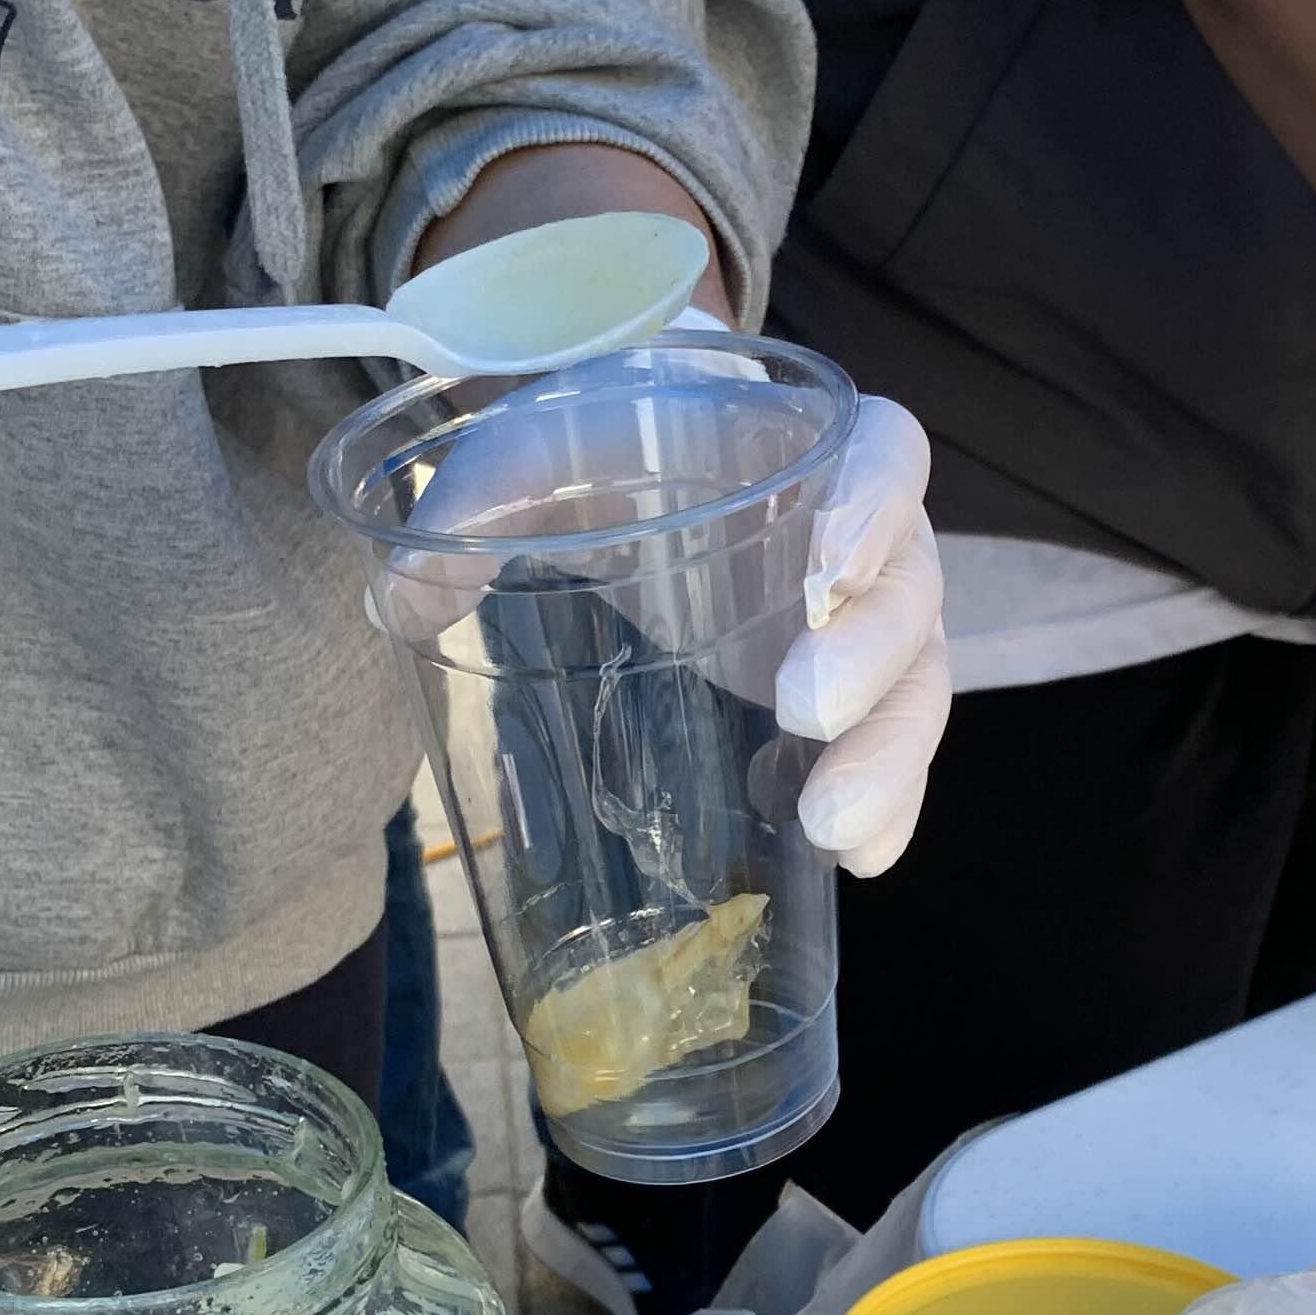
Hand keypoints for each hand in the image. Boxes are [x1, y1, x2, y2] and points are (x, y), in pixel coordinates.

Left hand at [375, 346, 951, 882]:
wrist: (645, 464)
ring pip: (919, 689)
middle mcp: (863, 540)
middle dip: (869, 660)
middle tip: (798, 710)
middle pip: (911, 594)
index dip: (877, 504)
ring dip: (886, 761)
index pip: (889, 454)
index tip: (828, 564)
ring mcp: (865, 628)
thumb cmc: (609, 450)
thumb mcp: (539, 454)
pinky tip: (855, 865)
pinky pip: (898, 757)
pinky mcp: (851, 701)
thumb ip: (475, 500)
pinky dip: (890, 812)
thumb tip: (396, 594)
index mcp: (805, 451)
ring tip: (827, 827)